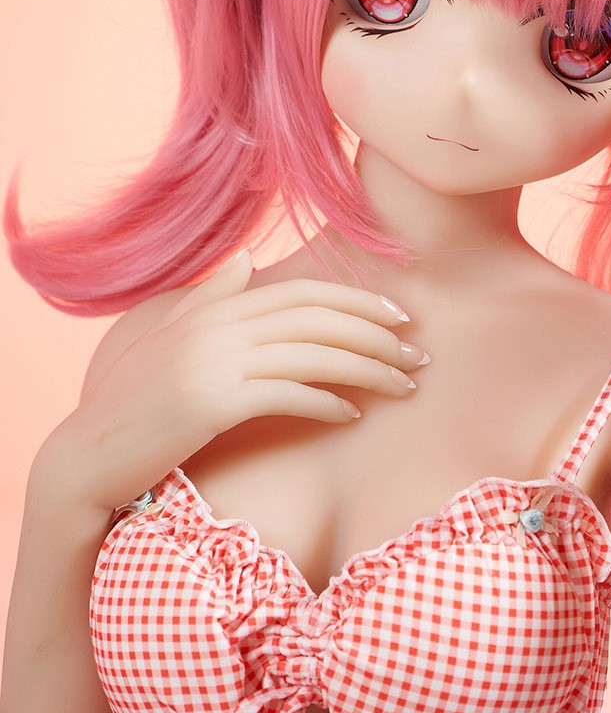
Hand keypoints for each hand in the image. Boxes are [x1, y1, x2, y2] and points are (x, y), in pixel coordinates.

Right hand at [50, 254, 429, 514]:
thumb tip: (248, 259)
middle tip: (418, 357)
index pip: (304, 293)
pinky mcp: (214, 402)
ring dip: (369, 371)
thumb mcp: (170, 340)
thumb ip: (212, 298)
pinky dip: (329, 402)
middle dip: (378, 336)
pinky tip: (353, 415)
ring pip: (315, 355)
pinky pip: (290, 395)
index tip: (399, 320)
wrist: (89, 453)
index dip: (358, 302)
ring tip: (403, 388)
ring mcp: (215, 362)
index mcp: (216, 307)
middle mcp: (219, 325)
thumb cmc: (135, 402)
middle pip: (319, 320)